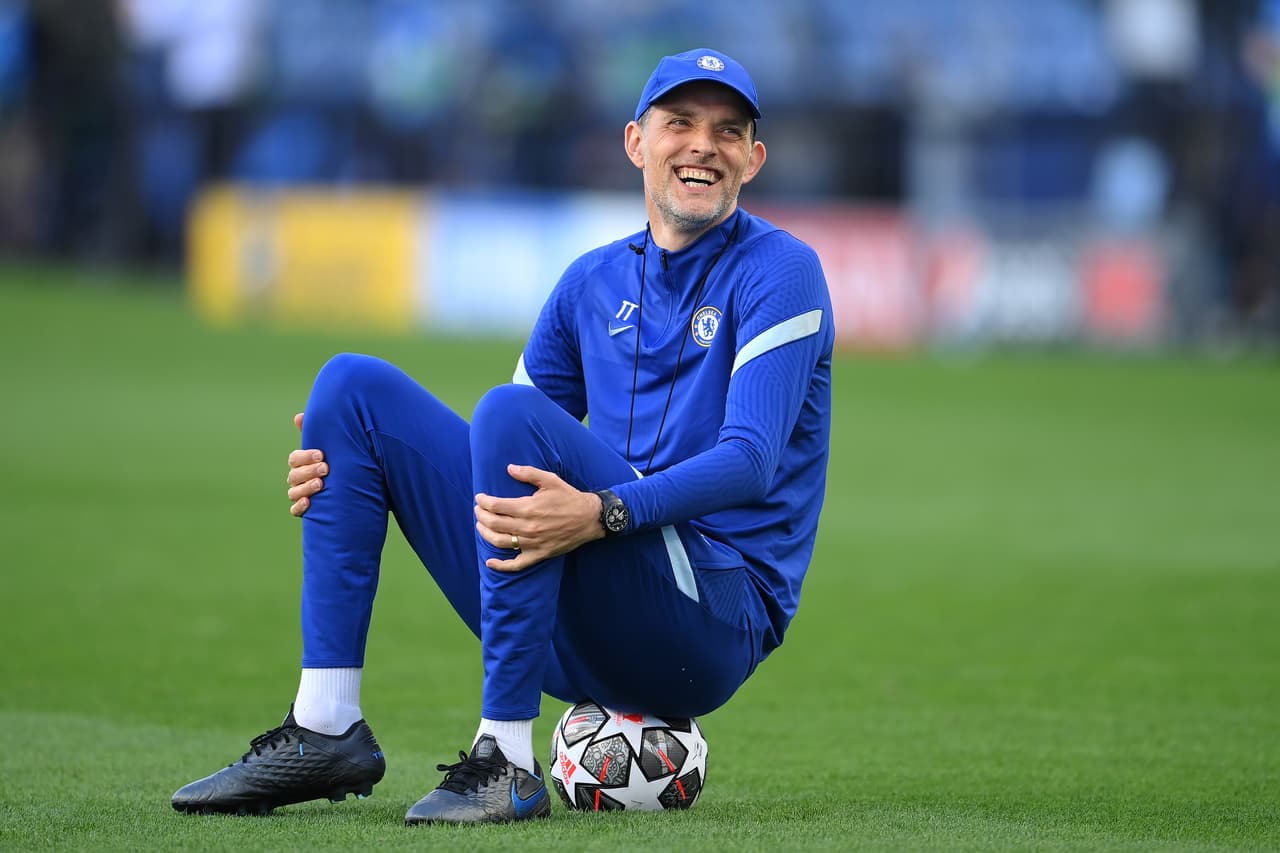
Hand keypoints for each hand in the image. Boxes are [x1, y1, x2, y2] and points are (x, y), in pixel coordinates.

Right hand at [287, 412, 327, 516]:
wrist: (352, 487)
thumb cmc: (337, 462)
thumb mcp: (330, 448)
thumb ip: (316, 433)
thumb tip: (298, 416)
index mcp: (301, 464)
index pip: (295, 459)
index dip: (305, 456)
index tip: (321, 454)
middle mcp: (298, 479)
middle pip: (294, 475)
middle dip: (309, 471)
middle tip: (325, 468)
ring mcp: (300, 495)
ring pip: (293, 492)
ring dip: (305, 488)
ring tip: (320, 484)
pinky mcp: (305, 510)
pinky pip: (295, 510)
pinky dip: (300, 507)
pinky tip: (309, 502)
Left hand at [474, 464, 603, 571]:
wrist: (590, 518)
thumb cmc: (569, 498)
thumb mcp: (551, 480)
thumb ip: (528, 473)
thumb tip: (509, 468)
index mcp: (528, 507)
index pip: (496, 506)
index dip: (483, 501)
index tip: (479, 498)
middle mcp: (527, 527)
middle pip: (493, 524)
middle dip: (481, 516)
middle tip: (478, 510)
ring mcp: (532, 543)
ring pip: (500, 542)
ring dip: (485, 534)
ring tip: (481, 526)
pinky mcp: (539, 554)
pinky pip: (516, 564)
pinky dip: (501, 565)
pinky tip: (490, 562)